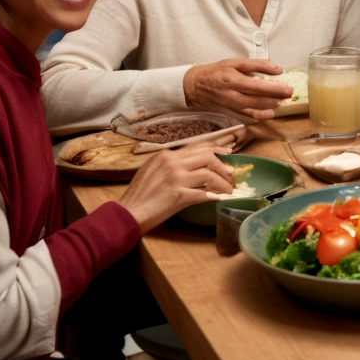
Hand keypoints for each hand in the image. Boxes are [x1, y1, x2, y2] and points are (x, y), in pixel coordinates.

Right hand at [119, 143, 235, 232]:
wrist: (128, 213)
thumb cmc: (139, 194)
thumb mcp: (152, 170)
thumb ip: (171, 163)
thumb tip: (193, 164)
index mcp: (166, 155)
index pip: (197, 146)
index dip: (217, 148)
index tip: (229, 151)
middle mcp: (171, 162)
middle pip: (207, 156)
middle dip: (223, 165)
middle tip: (231, 175)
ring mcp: (175, 178)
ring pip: (209, 173)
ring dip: (222, 183)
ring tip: (228, 190)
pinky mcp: (177, 195)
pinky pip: (203, 193)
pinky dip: (214, 196)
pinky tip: (220, 199)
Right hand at [184, 58, 293, 120]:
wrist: (194, 86)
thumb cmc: (216, 71)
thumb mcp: (234, 62)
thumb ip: (255, 65)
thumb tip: (276, 69)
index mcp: (233, 79)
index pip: (256, 84)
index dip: (273, 86)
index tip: (286, 85)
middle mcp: (231, 94)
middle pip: (256, 98)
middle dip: (274, 97)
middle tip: (289, 94)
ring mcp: (230, 104)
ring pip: (252, 108)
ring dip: (268, 106)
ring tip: (281, 102)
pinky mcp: (229, 111)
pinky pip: (246, 115)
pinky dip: (258, 116)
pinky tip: (269, 114)